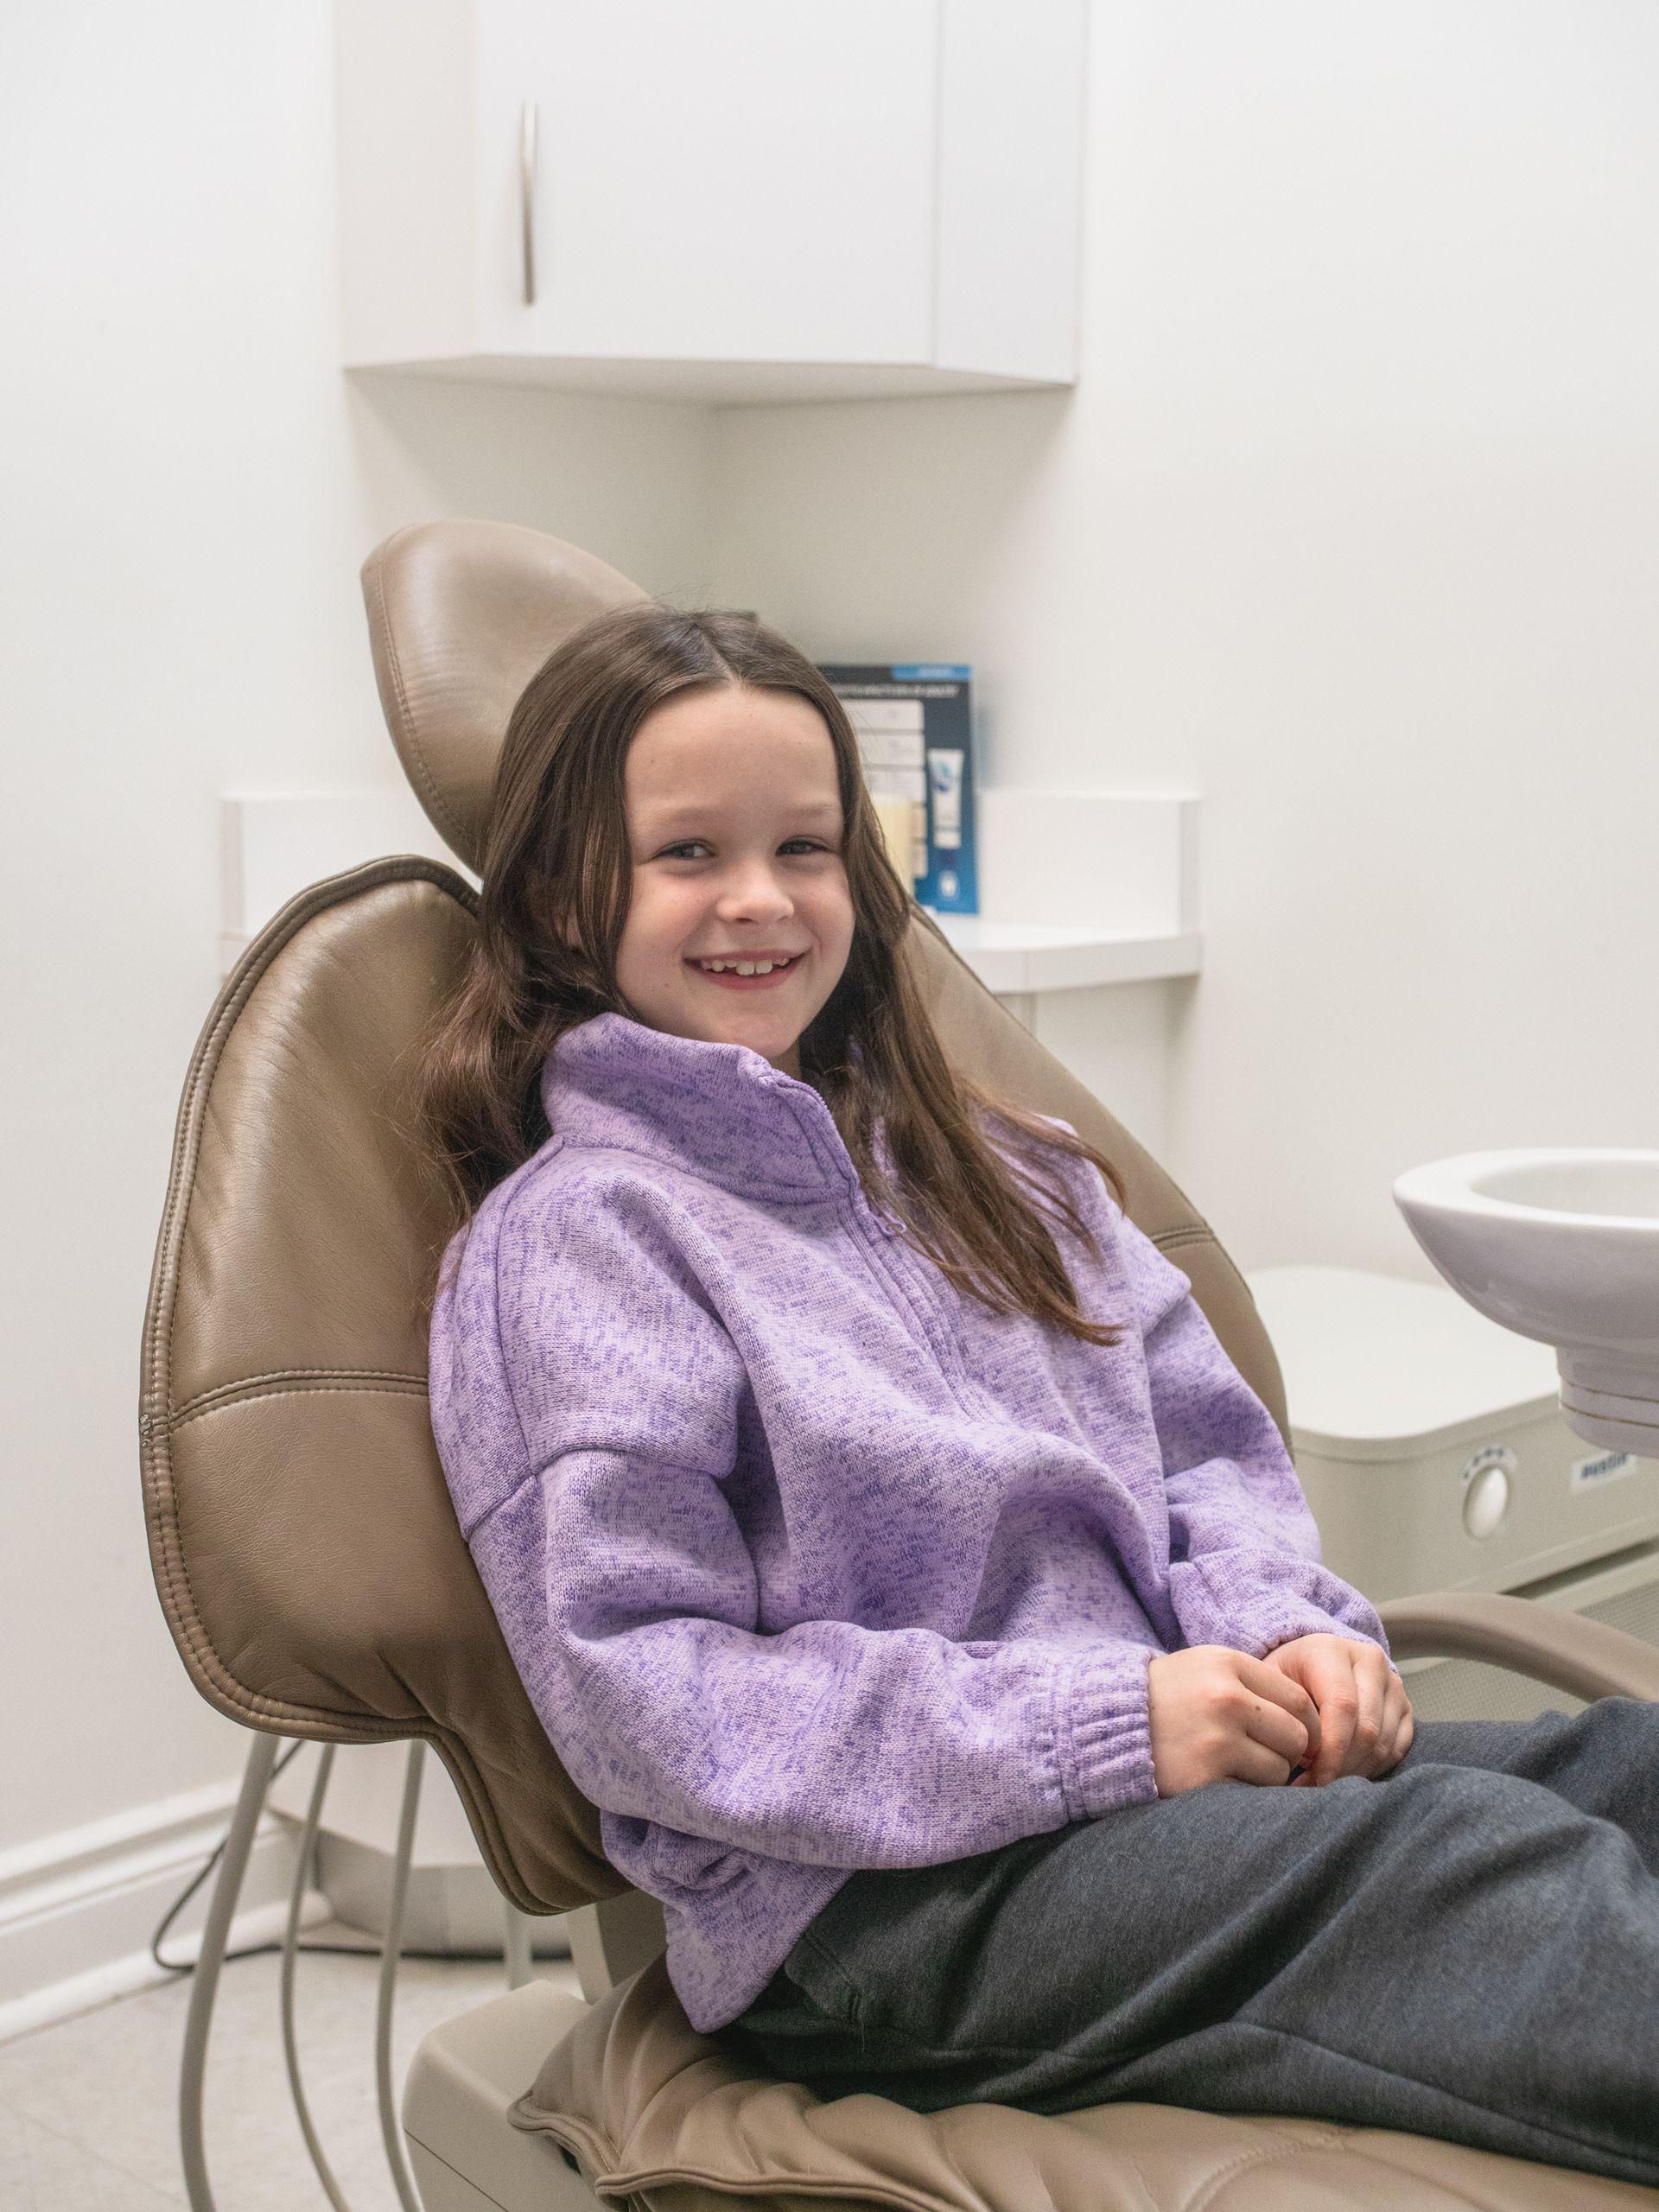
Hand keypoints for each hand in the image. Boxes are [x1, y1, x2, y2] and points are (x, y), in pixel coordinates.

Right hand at [1146, 1644, 1320, 1794]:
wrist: (1109, 1722)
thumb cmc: (1172, 1694)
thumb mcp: (1209, 1667)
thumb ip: (1260, 1684)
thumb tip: (1315, 1725)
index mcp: (1229, 1665)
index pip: (1300, 1700)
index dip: (1309, 1724)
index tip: (1299, 1737)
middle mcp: (1226, 1700)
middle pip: (1297, 1737)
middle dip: (1290, 1752)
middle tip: (1265, 1753)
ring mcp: (1215, 1742)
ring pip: (1279, 1771)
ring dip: (1267, 1775)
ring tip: (1236, 1765)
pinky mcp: (1203, 1780)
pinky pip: (1252, 1796)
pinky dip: (1244, 1793)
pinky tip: (1220, 1778)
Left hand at [1263, 1635, 1412, 1785]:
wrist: (1311, 1662)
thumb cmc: (1286, 1677)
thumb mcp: (1272, 1685)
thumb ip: (1283, 1715)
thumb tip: (1305, 1761)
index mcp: (1332, 1650)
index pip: (1342, 1707)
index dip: (1331, 1750)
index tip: (1314, 1778)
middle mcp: (1369, 1661)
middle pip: (1366, 1728)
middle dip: (1341, 1765)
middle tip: (1316, 1783)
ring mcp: (1393, 1684)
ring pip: (1383, 1743)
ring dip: (1355, 1771)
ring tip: (1327, 1778)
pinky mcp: (1405, 1707)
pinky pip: (1397, 1749)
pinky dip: (1372, 1768)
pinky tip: (1347, 1772)